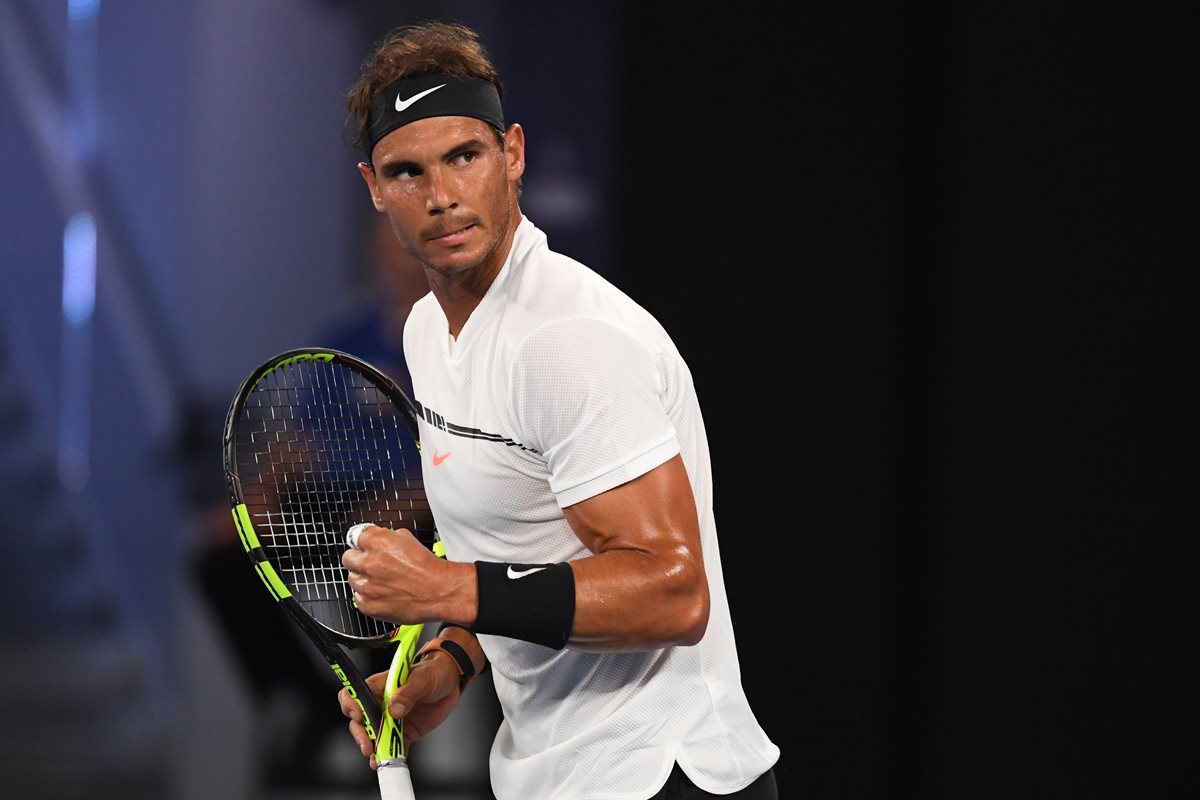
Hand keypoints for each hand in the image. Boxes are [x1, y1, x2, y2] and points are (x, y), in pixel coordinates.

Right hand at [338, 652, 466, 768]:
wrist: (451, 682)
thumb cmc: (433, 671)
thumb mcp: (422, 678)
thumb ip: (407, 693)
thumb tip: (394, 709)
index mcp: (379, 686)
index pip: (355, 694)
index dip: (351, 704)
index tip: (358, 715)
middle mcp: (381, 704)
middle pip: (360, 721)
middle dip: (361, 734)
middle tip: (368, 745)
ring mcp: (391, 720)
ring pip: (374, 737)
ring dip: (374, 749)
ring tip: (378, 758)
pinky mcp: (404, 731)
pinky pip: (394, 746)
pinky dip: (392, 755)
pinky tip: (392, 761)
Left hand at [341, 524, 447, 623]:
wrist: (438, 592)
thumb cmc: (427, 568)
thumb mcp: (408, 539)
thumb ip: (388, 537)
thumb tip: (381, 538)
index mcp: (376, 542)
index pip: (355, 537)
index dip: (364, 542)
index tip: (366, 546)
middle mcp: (367, 562)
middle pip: (347, 557)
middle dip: (359, 559)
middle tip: (373, 564)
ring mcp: (365, 585)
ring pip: (352, 579)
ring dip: (363, 579)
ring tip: (383, 581)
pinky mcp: (367, 604)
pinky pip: (358, 598)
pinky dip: (369, 596)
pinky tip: (384, 593)